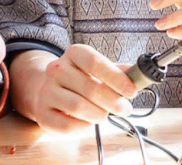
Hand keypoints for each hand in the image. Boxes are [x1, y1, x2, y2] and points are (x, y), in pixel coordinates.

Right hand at [20, 45, 135, 133]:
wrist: (48, 92)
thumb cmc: (80, 81)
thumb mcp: (98, 71)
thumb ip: (118, 73)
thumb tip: (138, 75)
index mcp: (73, 54)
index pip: (94, 62)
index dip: (115, 77)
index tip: (132, 91)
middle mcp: (56, 69)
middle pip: (90, 87)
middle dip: (113, 101)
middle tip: (125, 109)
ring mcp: (47, 91)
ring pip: (78, 107)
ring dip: (98, 114)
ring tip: (103, 114)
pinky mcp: (43, 114)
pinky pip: (68, 125)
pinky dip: (83, 127)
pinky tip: (87, 121)